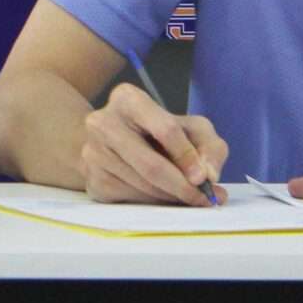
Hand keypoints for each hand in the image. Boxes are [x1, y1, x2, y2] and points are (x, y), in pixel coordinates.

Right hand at [82, 82, 226, 205]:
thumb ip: (210, 147)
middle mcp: (103, 123)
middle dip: (182, 187)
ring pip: (142, 187)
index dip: (188, 157)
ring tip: (187, 197)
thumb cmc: (159, 133)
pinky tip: (162, 195)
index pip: (166, 130)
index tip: (205, 178)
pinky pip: (131, 200)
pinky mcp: (92, 180)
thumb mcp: (191, 128)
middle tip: (203, 199)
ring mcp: (93, 153)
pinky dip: (154, 203)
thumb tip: (209, 176)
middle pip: (151, 166)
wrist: (113, 143)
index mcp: (128, 99)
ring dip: (171, 198)